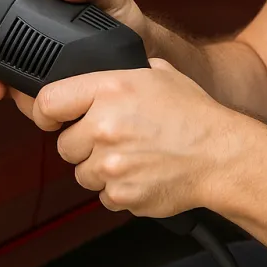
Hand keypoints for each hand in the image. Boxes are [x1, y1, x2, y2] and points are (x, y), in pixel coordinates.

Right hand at [0, 0, 158, 118]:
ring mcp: (57, 79)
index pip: (2, 47)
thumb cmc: (125, 16)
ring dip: (28, 105)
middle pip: (8, 77)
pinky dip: (50, 117)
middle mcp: (45, 55)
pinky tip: (62, 115)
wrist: (151, 49)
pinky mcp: (75, 99)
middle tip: (9, 93)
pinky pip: (51, 112)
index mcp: (43, 27)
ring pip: (26, 99)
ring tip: (46, 103)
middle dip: (3, 88)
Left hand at [37, 57, 239, 217]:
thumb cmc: (194, 115)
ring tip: (132, 156)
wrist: (222, 156)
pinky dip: (118, 190)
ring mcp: (111, 164)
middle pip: (64, 144)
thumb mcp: (157, 73)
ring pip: (82, 173)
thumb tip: (97, 70)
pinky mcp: (121, 194)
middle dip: (83, 144)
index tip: (52, 118)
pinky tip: (141, 173)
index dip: (45, 112)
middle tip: (113, 139)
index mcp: (109, 89)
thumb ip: (120, 72)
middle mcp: (104, 126)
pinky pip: (103, 196)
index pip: (48, 102)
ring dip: (100, 169)